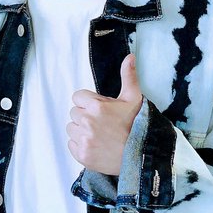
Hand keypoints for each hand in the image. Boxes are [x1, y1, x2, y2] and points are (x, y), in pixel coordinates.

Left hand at [68, 53, 143, 174]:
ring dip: (81, 130)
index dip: (88, 102)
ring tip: (99, 134)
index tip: (100, 110)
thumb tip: (129, 56)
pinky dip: (80, 145)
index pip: (77, 97)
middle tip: (102, 123)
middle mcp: (87, 122)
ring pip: (71, 128)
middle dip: (85, 115)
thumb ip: (128, 76)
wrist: (141, 155)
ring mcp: (84, 140)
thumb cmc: (137, 125)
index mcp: (96, 106)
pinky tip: (95, 145)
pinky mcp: (82, 155)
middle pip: (74, 112)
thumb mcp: (133, 98)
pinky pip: (71, 144)